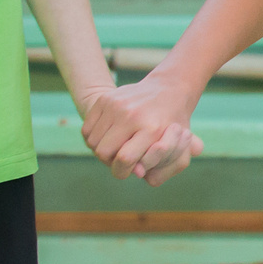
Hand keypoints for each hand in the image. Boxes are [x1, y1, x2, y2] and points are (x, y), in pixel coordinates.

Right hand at [82, 71, 207, 184]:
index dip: (122, 170)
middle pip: (103, 152)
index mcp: (152, 128)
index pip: (125, 159)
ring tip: (115, 147)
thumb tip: (137, 175)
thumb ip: (156, 162)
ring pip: (92, 142)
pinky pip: (87, 129)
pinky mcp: (104, 99)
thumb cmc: (172, 122)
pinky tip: (108, 136)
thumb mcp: (175, 144)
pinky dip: (94, 137)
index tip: (127, 171)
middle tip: (119, 159)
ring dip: (101, 149)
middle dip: (109, 161)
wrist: (168, 89)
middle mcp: (132, 115)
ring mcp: (116, 105)